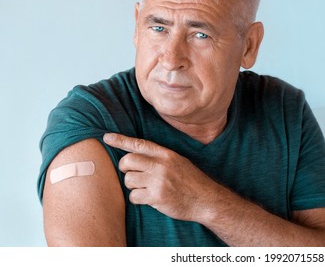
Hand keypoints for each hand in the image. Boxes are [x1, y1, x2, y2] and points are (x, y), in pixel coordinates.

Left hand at [103, 133, 220, 221]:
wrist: (206, 200)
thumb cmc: (191, 181)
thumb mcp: (179, 162)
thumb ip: (160, 158)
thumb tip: (137, 156)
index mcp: (167, 154)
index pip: (139, 144)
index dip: (121, 140)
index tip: (106, 137)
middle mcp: (161, 165)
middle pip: (128, 161)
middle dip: (125, 168)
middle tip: (133, 174)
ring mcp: (158, 181)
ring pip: (129, 180)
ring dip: (133, 186)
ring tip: (146, 188)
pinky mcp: (157, 197)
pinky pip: (134, 196)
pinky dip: (138, 199)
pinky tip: (149, 199)